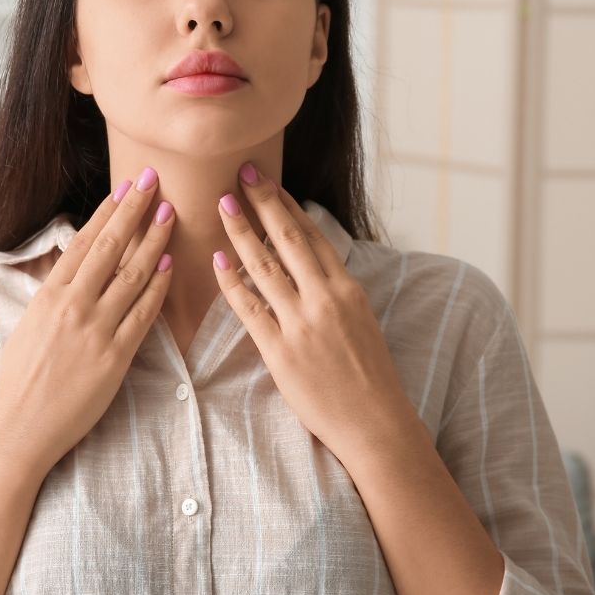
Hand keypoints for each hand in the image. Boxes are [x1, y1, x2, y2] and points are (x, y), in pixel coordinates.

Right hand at [0, 168, 174, 476]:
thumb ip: (54, 294)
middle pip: (110, 247)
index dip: (107, 211)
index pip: (84, 242)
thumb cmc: (21, 377)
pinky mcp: (116, 356)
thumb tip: (73, 267)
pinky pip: (143, 315)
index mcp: (49, 295)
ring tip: (171, 214)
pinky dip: (158, 287)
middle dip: (134, 210)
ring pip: (132, 275)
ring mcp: (96, 330)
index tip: (125, 187)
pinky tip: (169, 266)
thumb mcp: (29, 324)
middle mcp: (73, 306)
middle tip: (154, 181)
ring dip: (154, 241)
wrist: (22, 425)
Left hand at [211, 163, 415, 462]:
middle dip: (262, 202)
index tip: (268, 180)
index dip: (287, 205)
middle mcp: (325, 299)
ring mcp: (302, 323)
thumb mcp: (361, 320)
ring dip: (240, 231)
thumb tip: (312, 265)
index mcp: (347, 288)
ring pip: (264, 266)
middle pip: (287, 240)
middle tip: (240, 172)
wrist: (375, 422)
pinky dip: (233, 282)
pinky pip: (250, 308)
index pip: (312, 236)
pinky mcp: (281, 351)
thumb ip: (336, 291)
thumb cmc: (369, 375)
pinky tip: (218, 260)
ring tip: (222, 204)